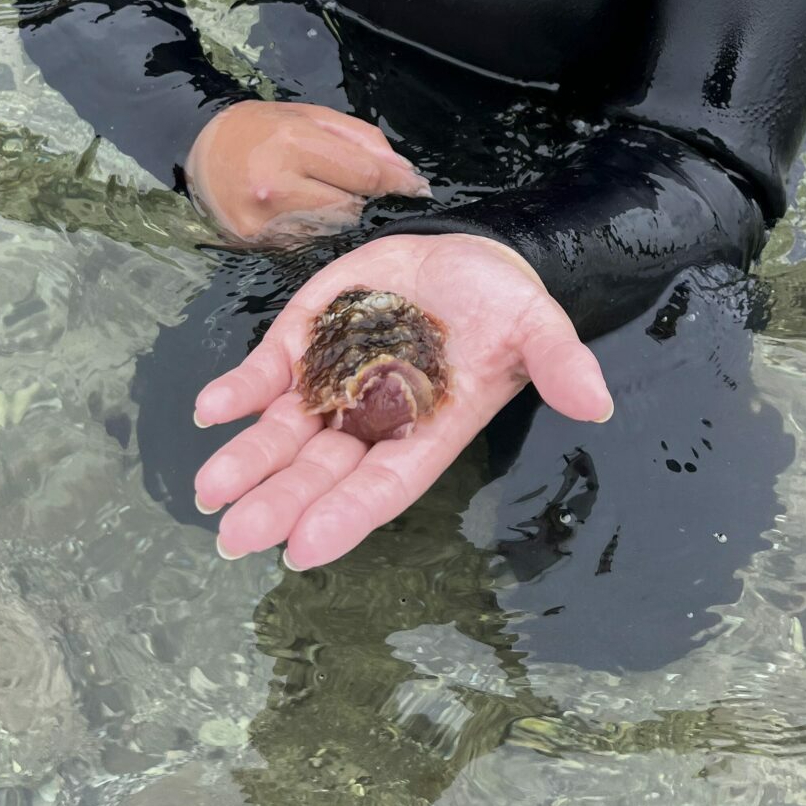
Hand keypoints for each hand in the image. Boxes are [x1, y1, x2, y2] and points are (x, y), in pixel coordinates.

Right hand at [184, 102, 430, 246]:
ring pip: (335, 227)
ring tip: (310, 188)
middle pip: (353, 206)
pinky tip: (294, 206)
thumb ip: (359, 138)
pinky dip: (313, 225)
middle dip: (358, 193)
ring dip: (336, 210)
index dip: (396, 181)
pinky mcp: (259, 242)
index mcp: (292, 143)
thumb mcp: (308, 116)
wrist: (199, 156)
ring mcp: (267, 220)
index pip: (364, 173)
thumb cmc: (259, 129)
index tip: (417, 186)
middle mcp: (278, 185)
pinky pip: (310, 239)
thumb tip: (403, 169)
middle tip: (337, 177)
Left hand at [192, 233, 613, 569]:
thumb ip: (558, 361)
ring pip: (284, 433)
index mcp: (429, 429)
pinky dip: (238, 391)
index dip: (345, 517)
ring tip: (209, 489)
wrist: (464, 255)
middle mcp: (374, 418)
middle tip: (234, 537)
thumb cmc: (502, 303)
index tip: (303, 550)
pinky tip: (210, 409)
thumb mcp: (537, 324)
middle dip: (278, 503)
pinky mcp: (307, 340)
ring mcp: (334, 381)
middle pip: (321, 472)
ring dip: (247, 459)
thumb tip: (596, 403)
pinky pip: (267, 373)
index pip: (385, 484)